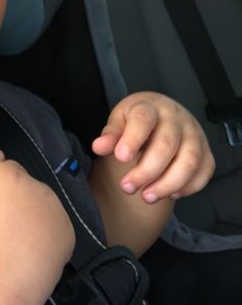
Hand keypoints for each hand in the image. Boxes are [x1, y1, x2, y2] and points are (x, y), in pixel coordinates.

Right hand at [0, 146, 74, 304]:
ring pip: (35, 198)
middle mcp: (25, 179)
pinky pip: (51, 220)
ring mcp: (50, 203)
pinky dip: (42, 232)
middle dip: (5, 193)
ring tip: (12, 246)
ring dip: (26, 211)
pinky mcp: (66, 226)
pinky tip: (29, 255)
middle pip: (14, 176)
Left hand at [91, 91, 214, 203]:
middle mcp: (176, 119)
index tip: (120, 157)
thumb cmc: (139, 119)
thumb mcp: (120, 120)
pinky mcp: (206, 151)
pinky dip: (189, 186)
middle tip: (127, 187)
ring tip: (147, 196)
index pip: (143, 120)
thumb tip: (98, 147)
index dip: (132, 139)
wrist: (164, 112)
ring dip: (168, 183)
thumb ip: (111, 134)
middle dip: (146, 171)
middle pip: (166, 145)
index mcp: (151, 107)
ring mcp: (195, 134)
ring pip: (189, 161)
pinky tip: (171, 194)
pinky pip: (205, 171)